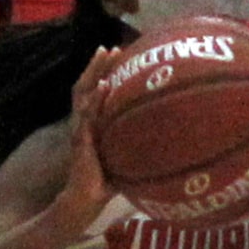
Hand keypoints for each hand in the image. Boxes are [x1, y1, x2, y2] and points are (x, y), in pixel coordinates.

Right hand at [60, 45, 119, 228]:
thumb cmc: (104, 184)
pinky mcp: (83, 140)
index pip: (96, 93)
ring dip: (96, 72)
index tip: (119, 57)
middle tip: (113, 47)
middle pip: (88, 86)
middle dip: (99, 66)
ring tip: (106, 54)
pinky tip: (107, 85)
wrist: (84, 201)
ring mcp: (82, 130)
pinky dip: (97, 99)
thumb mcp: (124, 160)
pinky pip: (89, 115)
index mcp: (93, 126)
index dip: (104, 74)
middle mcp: (85, 123)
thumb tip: (166, 143)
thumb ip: (137, 148)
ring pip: (85, 93)